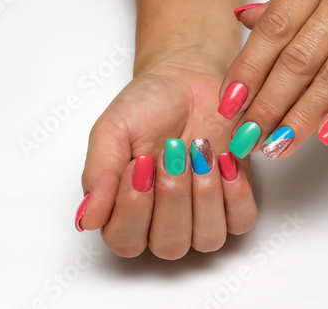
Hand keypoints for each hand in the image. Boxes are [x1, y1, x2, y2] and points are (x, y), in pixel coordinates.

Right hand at [76, 49, 255, 259]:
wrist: (187, 82)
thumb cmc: (148, 107)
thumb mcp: (113, 131)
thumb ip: (99, 174)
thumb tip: (87, 220)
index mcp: (126, 211)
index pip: (126, 241)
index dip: (134, 208)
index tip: (140, 163)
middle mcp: (163, 222)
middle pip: (169, 245)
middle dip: (172, 195)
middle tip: (171, 152)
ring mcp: (201, 216)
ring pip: (207, 238)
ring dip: (204, 194)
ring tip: (199, 152)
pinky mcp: (233, 201)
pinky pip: (241, 220)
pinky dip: (235, 193)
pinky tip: (225, 161)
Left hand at [219, 0, 327, 158]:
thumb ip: (288, 4)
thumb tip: (246, 21)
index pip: (273, 31)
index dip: (247, 71)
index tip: (229, 105)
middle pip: (297, 59)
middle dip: (267, 105)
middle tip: (247, 137)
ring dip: (301, 117)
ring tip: (278, 145)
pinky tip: (327, 135)